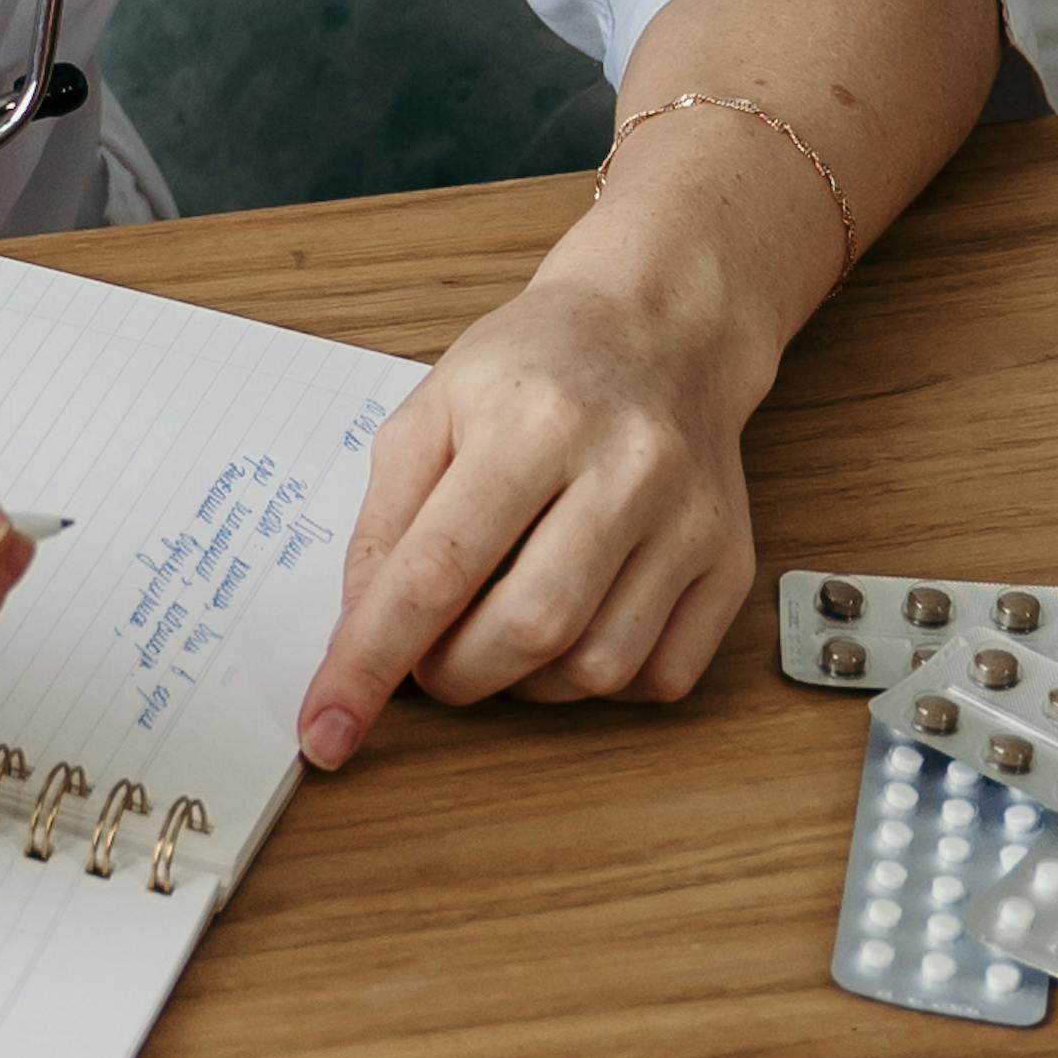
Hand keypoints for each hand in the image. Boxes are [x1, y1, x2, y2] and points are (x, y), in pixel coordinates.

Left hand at [298, 238, 763, 759]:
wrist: (662, 327)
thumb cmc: (536, 368)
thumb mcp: (432, 408)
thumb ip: (385, 519)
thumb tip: (362, 630)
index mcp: (532, 420)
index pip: (437, 569)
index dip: (372, 660)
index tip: (328, 731)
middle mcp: (625, 468)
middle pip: (527, 629)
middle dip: (454, 674)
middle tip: (430, 657)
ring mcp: (688, 520)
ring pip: (596, 667)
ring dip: (525, 683)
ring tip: (504, 628)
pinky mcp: (729, 561)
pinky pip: (659, 677)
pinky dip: (600, 681)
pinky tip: (576, 627)